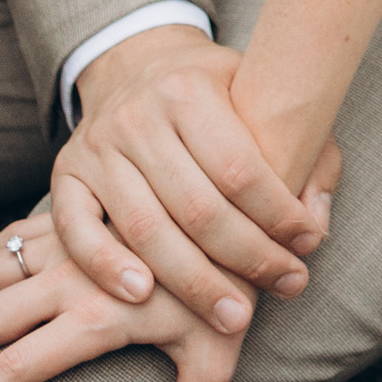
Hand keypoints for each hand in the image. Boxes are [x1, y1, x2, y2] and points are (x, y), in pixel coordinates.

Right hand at [52, 29, 340, 337]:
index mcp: (190, 91)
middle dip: (246, 259)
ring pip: (144, 228)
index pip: (239, 169)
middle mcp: (138, 117)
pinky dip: (106, 267)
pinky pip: (76, 230)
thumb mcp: (262, 95)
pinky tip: (141, 296)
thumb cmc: (214, 94)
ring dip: (191, 282)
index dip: (278, 216)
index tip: (307, 247)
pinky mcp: (65, 174)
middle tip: (284, 290)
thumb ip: (304, 151)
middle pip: (197, 208)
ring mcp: (97, 148)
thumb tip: (316, 220)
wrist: (135, 65)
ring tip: (232, 316)